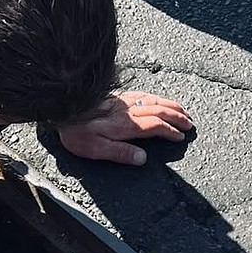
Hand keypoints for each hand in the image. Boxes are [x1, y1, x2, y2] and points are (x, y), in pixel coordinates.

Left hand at [56, 91, 193, 166]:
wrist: (62, 107)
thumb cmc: (75, 131)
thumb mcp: (95, 149)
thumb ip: (120, 153)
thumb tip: (142, 159)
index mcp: (125, 125)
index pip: (155, 126)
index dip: (170, 131)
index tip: (181, 136)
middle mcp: (127, 111)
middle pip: (158, 110)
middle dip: (176, 116)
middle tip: (190, 122)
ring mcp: (122, 101)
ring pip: (152, 100)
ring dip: (169, 105)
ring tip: (182, 110)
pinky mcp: (115, 96)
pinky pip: (142, 93)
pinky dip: (155, 96)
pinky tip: (157, 98)